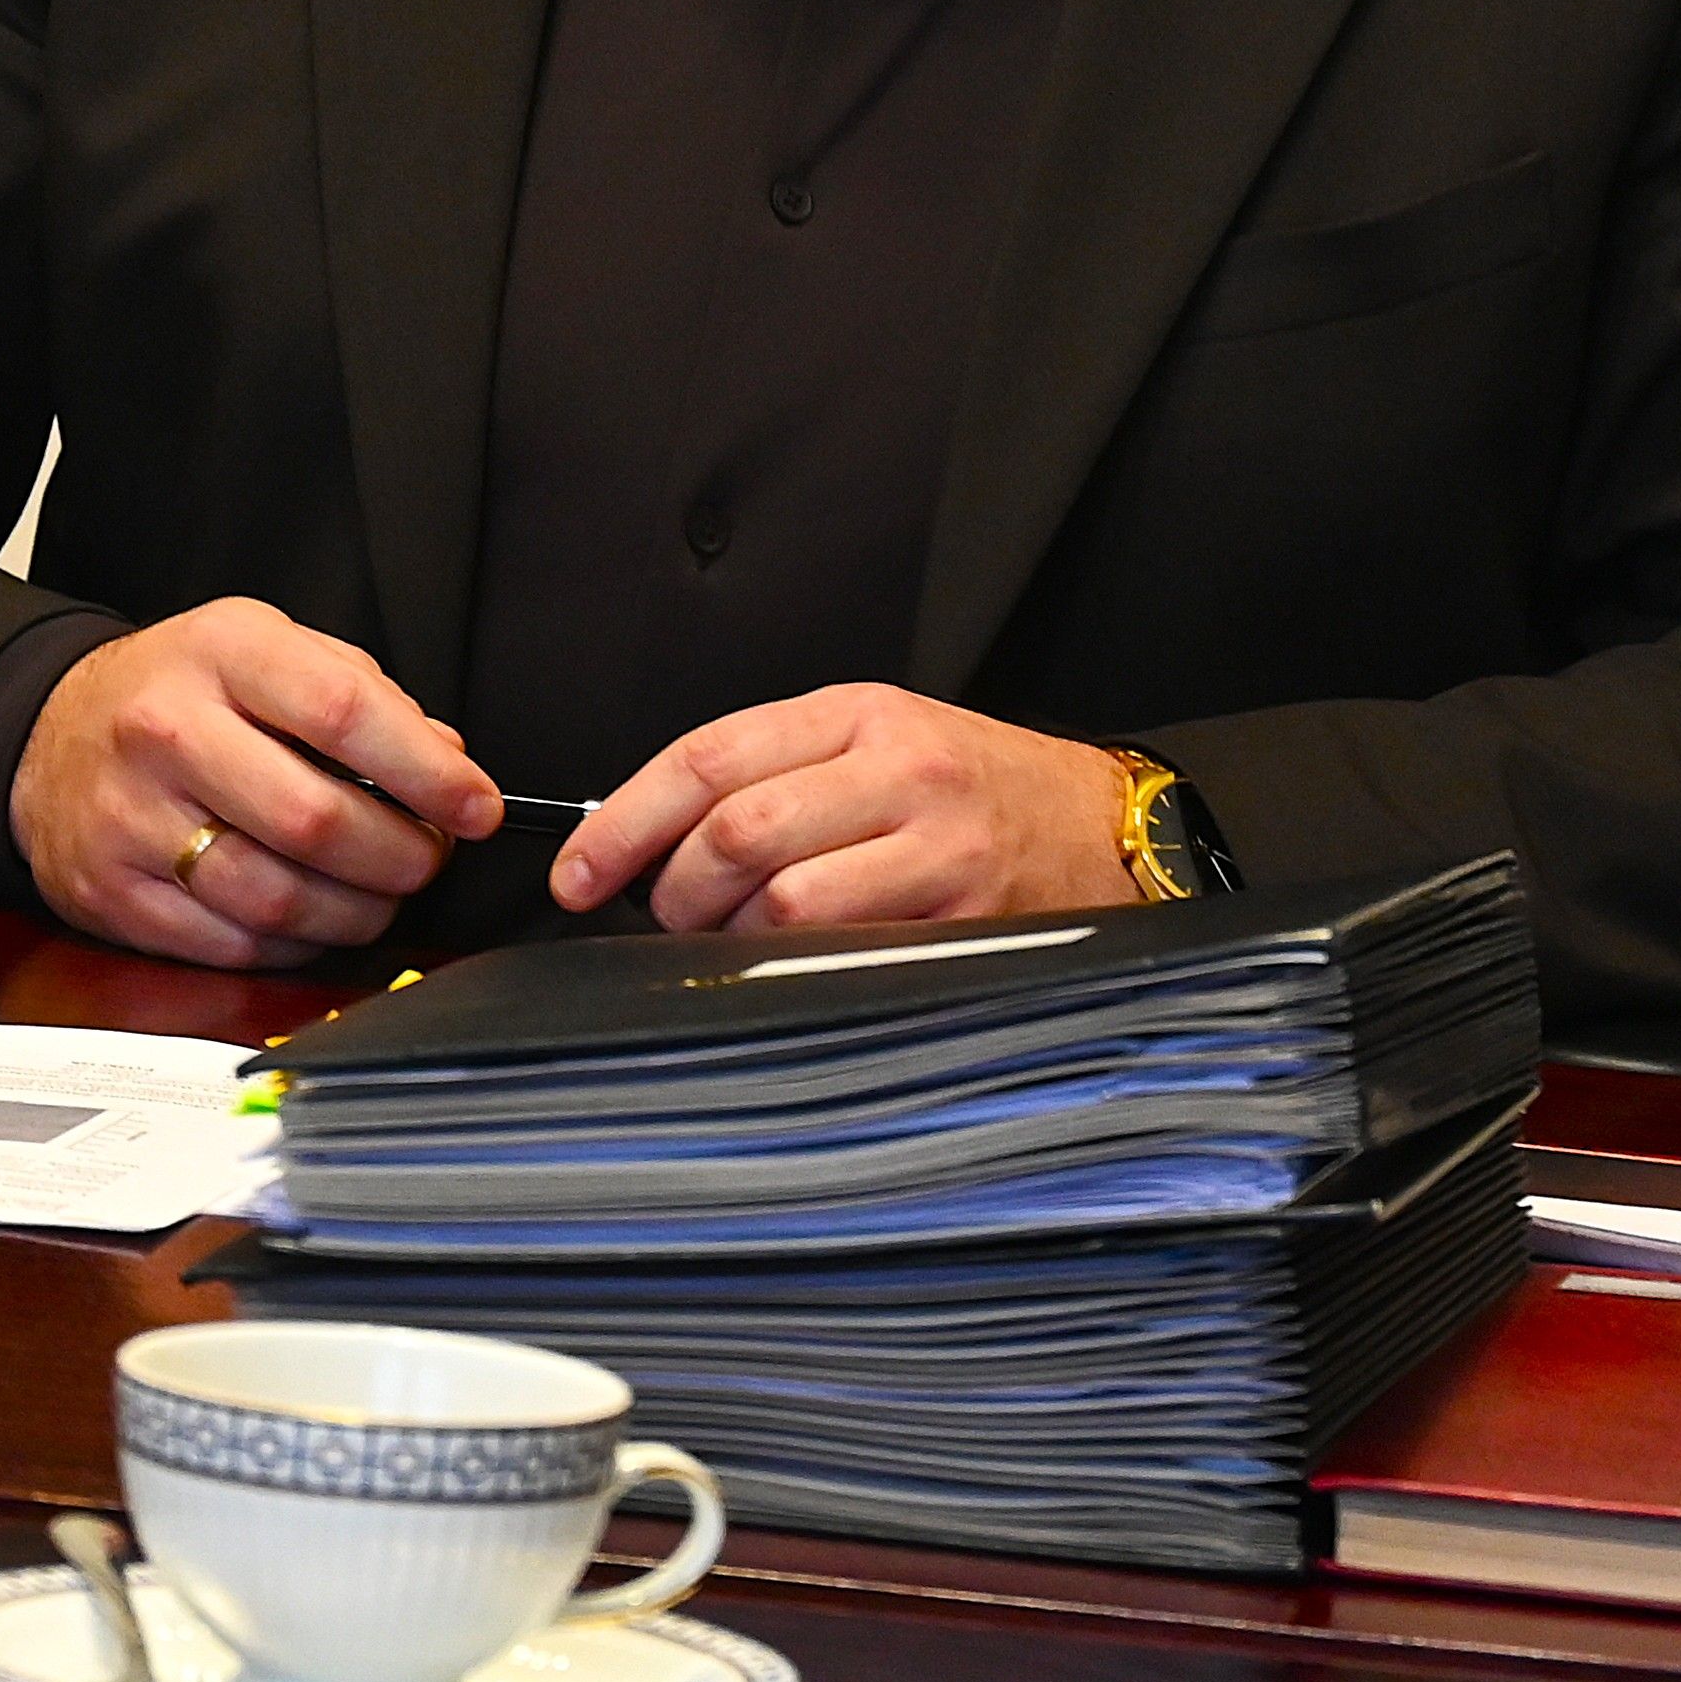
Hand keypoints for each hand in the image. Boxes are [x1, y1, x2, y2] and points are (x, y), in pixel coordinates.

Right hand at [13, 600, 497, 968]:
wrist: (44, 735)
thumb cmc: (177, 693)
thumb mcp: (264, 652)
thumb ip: (360, 696)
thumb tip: (447, 766)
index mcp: (220, 652)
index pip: (343, 712)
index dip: (427, 772)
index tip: (476, 806)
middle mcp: (166, 730)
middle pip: (314, 820)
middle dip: (400, 855)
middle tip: (427, 857)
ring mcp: (131, 817)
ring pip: (278, 897)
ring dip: (356, 911)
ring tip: (378, 893)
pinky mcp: (112, 893)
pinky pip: (233, 944)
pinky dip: (295, 942)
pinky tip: (312, 915)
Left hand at [549, 684, 1130, 933]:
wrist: (1103, 827)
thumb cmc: (971, 789)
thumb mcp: (876, 742)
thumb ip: (773, 773)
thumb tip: (645, 840)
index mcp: (859, 713)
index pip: (707, 759)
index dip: (622, 822)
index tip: (577, 872)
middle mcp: (899, 769)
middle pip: (735, 833)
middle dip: (673, 890)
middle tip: (666, 914)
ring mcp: (937, 847)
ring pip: (784, 901)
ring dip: (728, 937)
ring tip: (729, 941)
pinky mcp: (966, 921)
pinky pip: (845, 954)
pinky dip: (792, 968)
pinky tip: (787, 965)